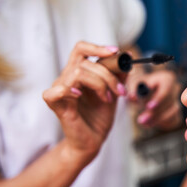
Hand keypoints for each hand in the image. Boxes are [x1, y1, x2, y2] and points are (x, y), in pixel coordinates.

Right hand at [43, 41, 126, 162]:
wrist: (94, 140)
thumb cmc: (100, 116)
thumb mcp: (114, 92)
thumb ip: (119, 75)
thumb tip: (129, 57)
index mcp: (79, 72)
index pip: (81, 49)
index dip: (97, 47)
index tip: (116, 52)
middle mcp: (67, 77)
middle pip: (85, 62)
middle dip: (108, 75)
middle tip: (121, 91)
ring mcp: (61, 90)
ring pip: (78, 73)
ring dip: (100, 84)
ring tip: (108, 98)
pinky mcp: (57, 105)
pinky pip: (57, 90)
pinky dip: (69, 90)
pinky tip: (80, 96)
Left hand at [129, 70, 182, 130]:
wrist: (144, 94)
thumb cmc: (140, 86)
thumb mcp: (134, 84)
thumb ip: (133, 89)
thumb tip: (133, 96)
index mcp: (166, 79)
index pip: (166, 89)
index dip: (159, 98)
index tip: (148, 106)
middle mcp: (175, 90)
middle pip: (169, 102)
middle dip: (155, 112)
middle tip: (141, 119)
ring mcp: (176, 102)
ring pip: (172, 112)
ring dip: (158, 119)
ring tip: (143, 122)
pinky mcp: (176, 114)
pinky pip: (173, 120)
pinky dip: (162, 123)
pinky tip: (149, 124)